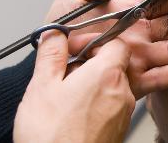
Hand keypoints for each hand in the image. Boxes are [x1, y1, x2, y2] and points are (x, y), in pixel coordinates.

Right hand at [14, 30, 133, 142]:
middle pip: (116, 63)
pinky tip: (80, 110)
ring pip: (115, 83)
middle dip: (94, 62)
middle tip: (71, 72)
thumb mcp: (43, 86)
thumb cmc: (52, 135)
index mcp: (106, 74)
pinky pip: (115, 102)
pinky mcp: (121, 125)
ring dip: (97, 82)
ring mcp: (124, 110)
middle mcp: (122, 91)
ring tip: (72, 94)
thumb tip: (55, 35)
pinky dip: (102, 99)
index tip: (81, 48)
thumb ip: (52, 54)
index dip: (99, 41)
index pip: (118, 43)